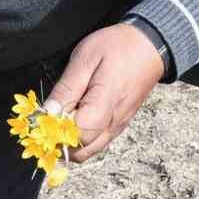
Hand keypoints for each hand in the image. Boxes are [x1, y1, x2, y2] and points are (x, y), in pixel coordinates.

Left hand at [43, 22, 165, 163]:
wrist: (150, 45)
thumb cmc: (117, 47)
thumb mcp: (86, 58)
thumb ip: (67, 88)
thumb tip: (48, 113)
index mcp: (105, 104)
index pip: (76, 135)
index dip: (56, 129)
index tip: (47, 113)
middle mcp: (113, 123)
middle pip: (80, 152)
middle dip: (59, 141)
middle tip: (51, 116)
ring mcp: (118, 127)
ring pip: (88, 151)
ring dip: (70, 141)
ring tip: (62, 115)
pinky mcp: (119, 125)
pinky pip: (97, 143)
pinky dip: (82, 138)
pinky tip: (75, 116)